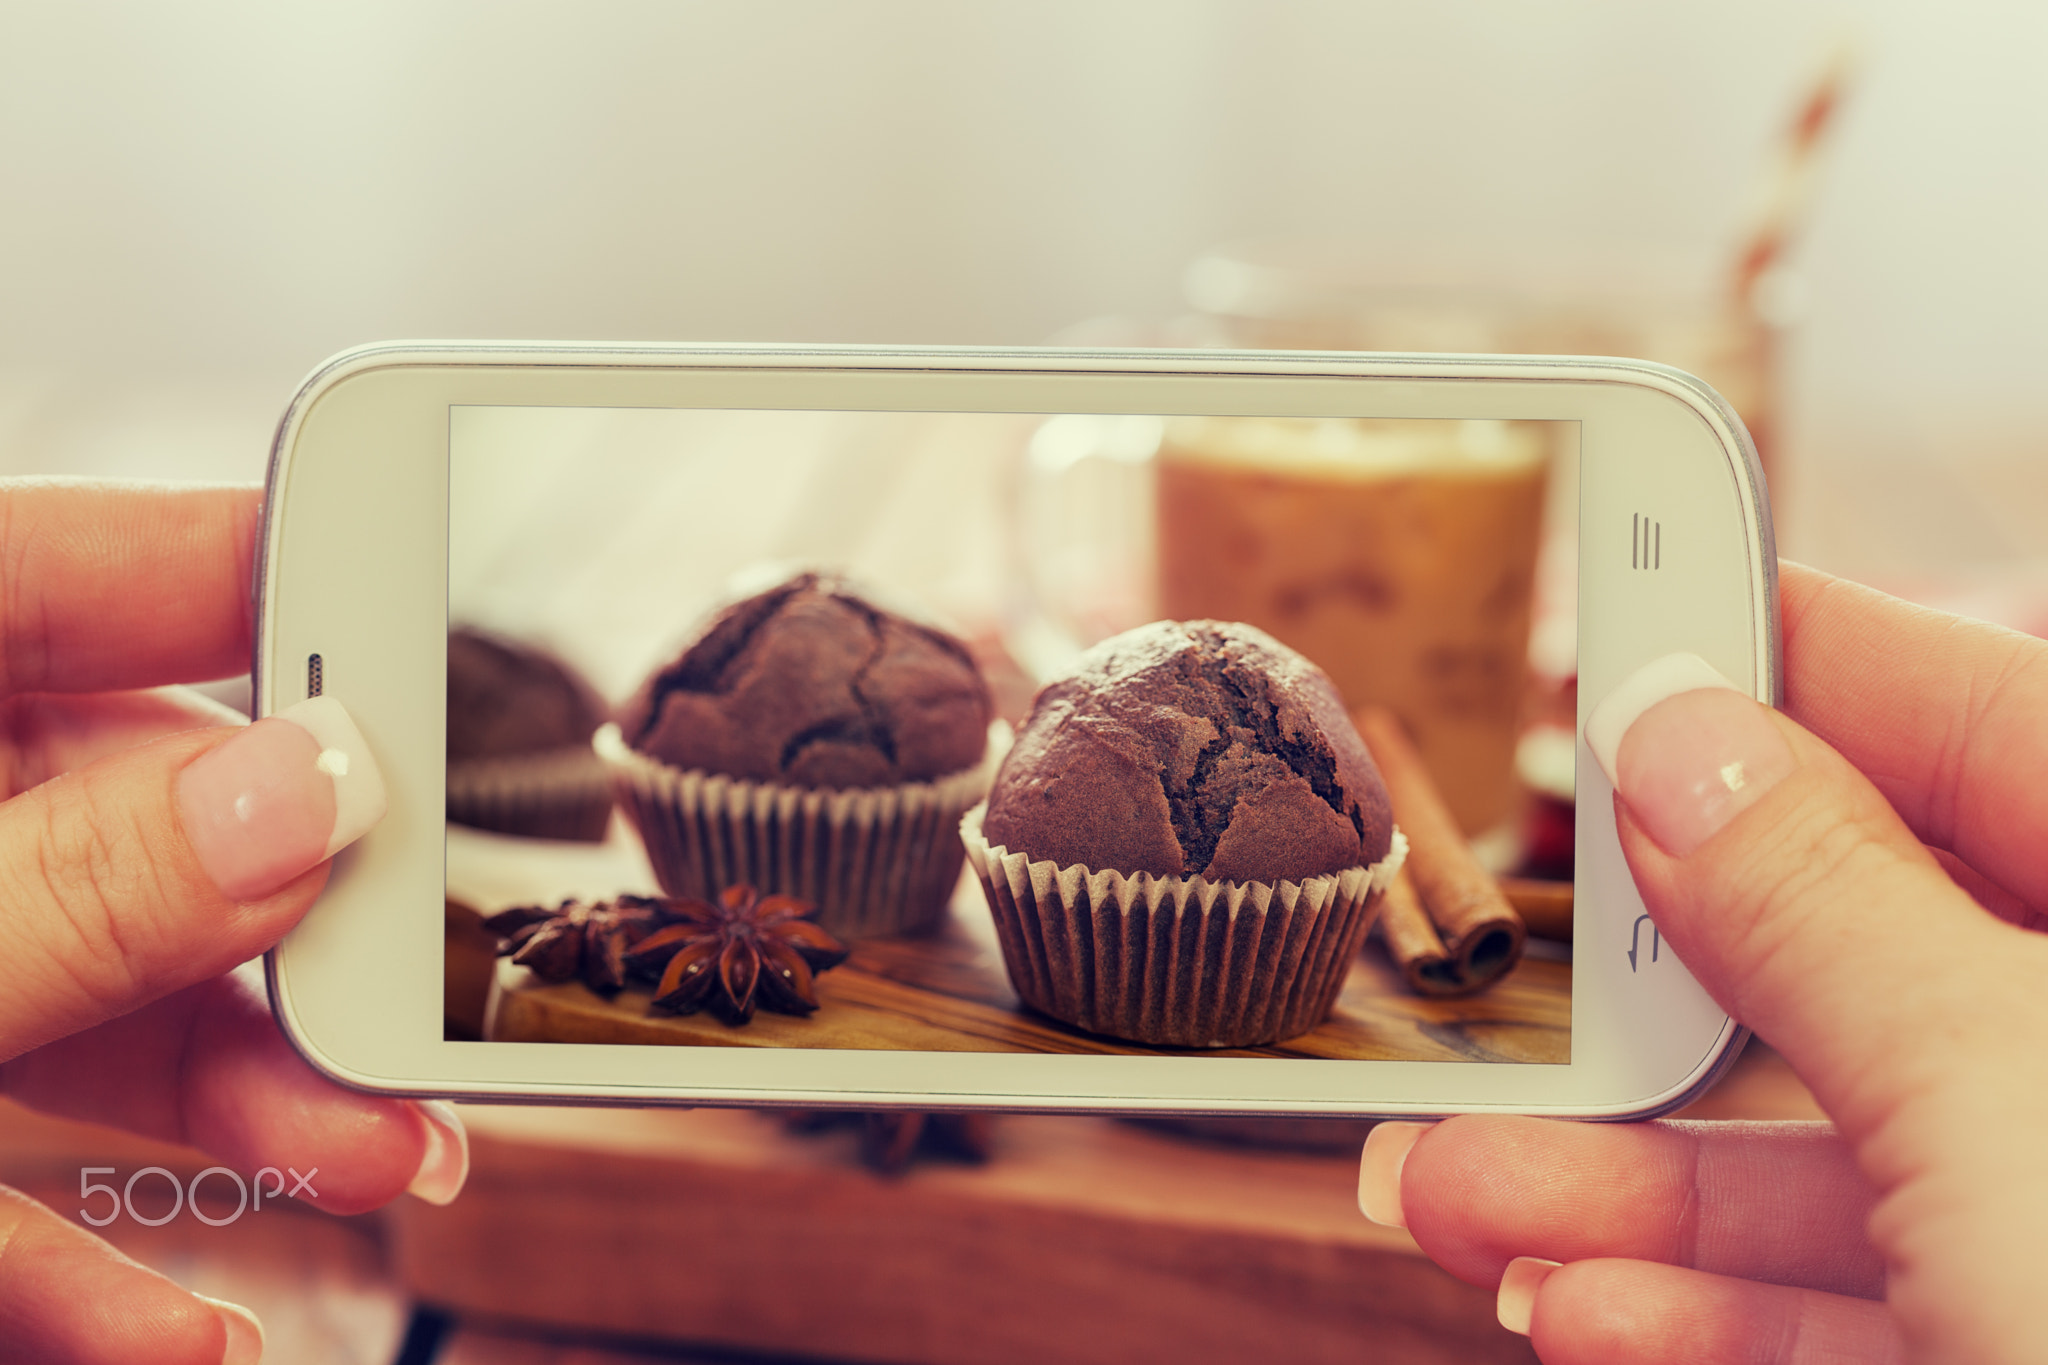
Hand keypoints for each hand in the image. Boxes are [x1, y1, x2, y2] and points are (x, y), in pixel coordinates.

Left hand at [0, 481, 467, 1363]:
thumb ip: (72, 894)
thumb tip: (316, 791)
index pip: (77, 566)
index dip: (268, 563)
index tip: (443, 591)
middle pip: (139, 815)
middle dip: (305, 921)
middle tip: (444, 968)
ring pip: (94, 999)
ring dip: (243, 1101)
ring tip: (377, 1162)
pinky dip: (83, 1261)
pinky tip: (188, 1332)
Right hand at [1358, 561, 2047, 1363]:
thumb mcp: (2004, 1090)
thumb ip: (1823, 899)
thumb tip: (1683, 734)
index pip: (1980, 707)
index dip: (1788, 656)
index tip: (1624, 624)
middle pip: (1871, 956)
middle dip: (1658, 990)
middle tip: (1504, 964)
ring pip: (1839, 1158)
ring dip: (1629, 1190)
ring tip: (1453, 1200)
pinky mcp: (2028, 1346)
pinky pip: (1862, 1304)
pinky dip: (1709, 1316)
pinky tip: (1584, 1316)